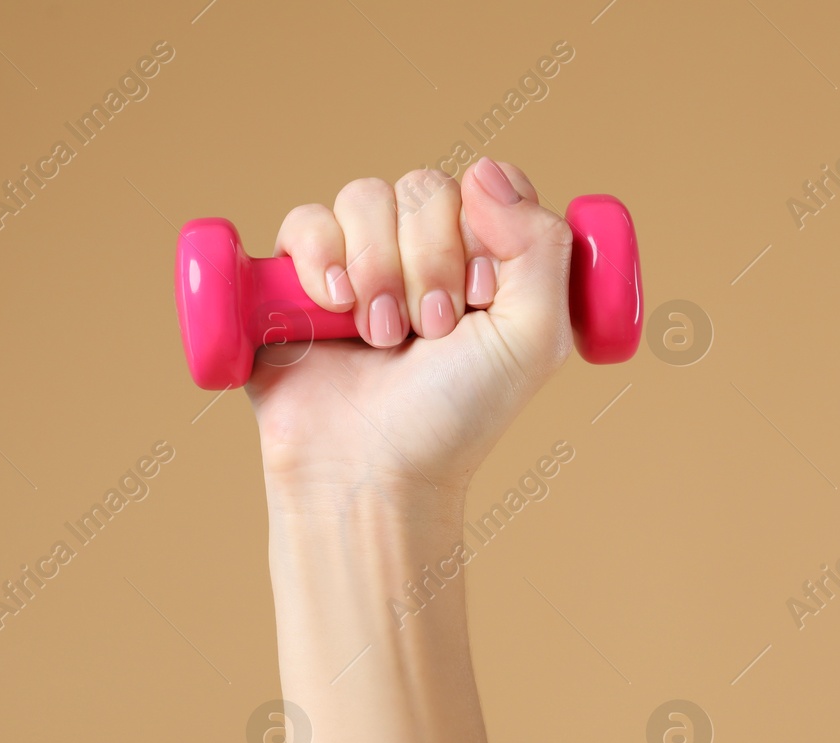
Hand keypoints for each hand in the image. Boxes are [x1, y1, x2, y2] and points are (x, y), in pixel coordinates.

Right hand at [245, 158, 573, 500]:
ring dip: (378, 270)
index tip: (482, 296)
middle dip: (430, 263)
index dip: (485, 230)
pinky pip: (306, 219)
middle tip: (430, 332)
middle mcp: (421, 254)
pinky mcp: (297, 278)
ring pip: (366, 197)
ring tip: (382, 337)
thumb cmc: (456, 419)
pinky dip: (322, 258)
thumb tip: (484, 173)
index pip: (488, 184)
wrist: (371, 472)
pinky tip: (333, 310)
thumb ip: (542, 246)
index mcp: (484, 261)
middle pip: (426, 187)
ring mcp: (358, 262)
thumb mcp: (534, 339)